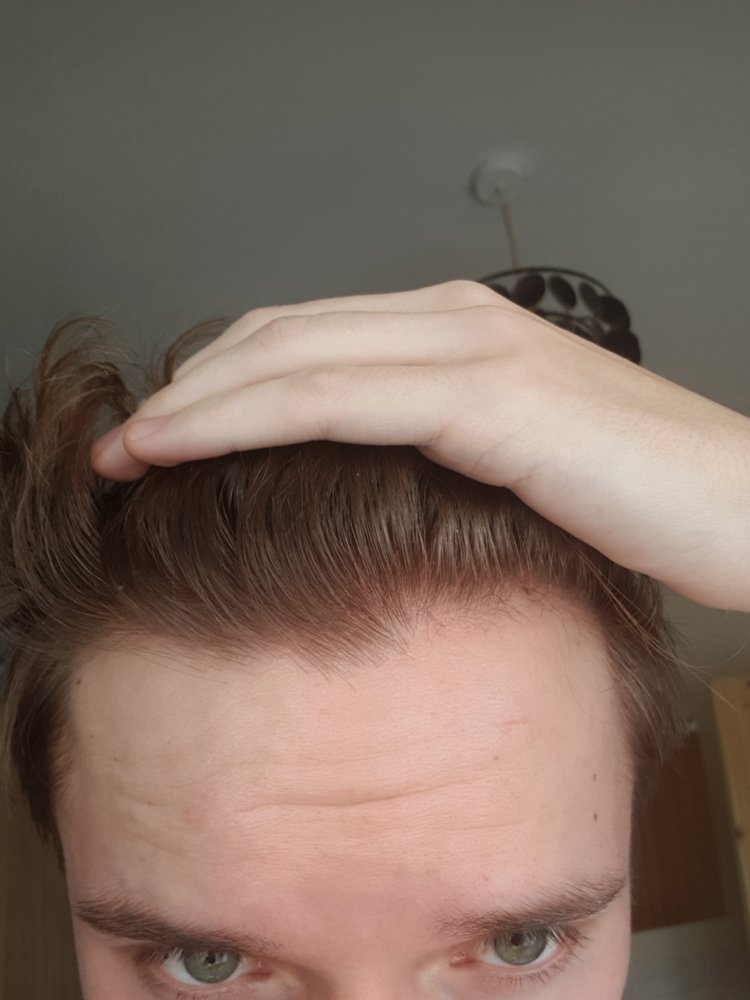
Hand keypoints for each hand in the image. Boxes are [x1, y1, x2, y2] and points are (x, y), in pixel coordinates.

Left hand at [90, 281, 749, 610]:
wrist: (746, 506)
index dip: (225, 380)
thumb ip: (439, 452)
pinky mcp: (486, 399)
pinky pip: (333, 399)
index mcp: (463, 332)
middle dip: (191, 388)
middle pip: (283, 335)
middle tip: (126, 441)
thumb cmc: (642, 498)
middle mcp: (458, 321)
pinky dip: (243, 419)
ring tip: (129, 449)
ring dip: (196, 404)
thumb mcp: (516, 464)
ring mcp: (470, 350)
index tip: (166, 433)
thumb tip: (362, 490)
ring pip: (292, 359)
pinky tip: (185, 446)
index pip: (310, 337)